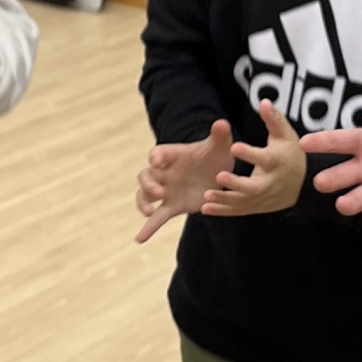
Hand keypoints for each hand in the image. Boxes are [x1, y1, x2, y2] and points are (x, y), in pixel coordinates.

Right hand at [135, 121, 235, 241]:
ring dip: (143, 203)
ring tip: (148, 212)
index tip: (157, 161)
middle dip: (148, 184)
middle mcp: (164, 173)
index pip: (158, 153)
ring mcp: (165, 191)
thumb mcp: (220, 147)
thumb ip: (219, 136)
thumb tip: (222, 122)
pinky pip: (157, 218)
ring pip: (145, 196)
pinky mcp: (171, 206)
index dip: (156, 157)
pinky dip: (148, 229)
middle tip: (158, 192)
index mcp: (173, 155)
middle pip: (145, 176)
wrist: (217, 175)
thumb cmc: (214, 156)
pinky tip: (139, 239)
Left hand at [201, 101, 305, 218]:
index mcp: (276, 161)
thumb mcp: (286, 135)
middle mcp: (270, 182)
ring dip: (225, 200)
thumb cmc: (290, 154)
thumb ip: (274, 119)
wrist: (303, 184)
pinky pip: (239, 211)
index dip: (250, 154)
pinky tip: (205, 208)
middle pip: (254, 187)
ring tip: (206, 195)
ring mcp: (263, 197)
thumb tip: (264, 101)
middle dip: (237, 184)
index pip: (264, 158)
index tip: (234, 147)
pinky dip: (222, 211)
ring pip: (244, 202)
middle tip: (219, 176)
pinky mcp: (256, 207)